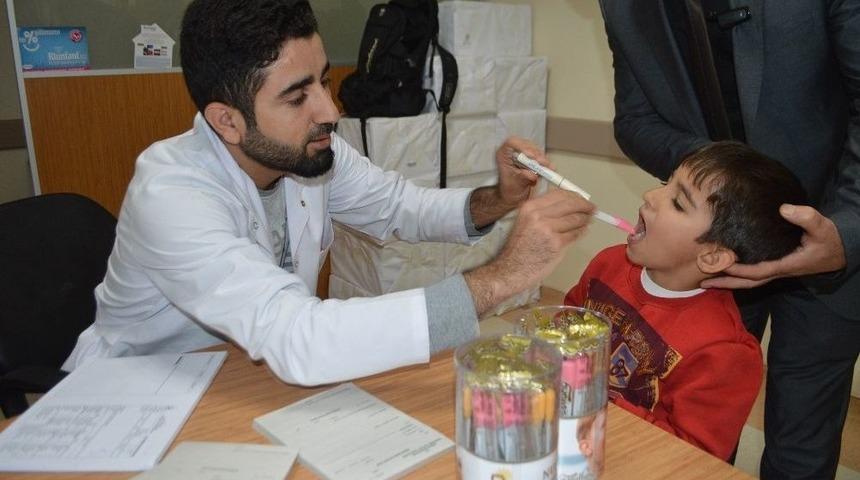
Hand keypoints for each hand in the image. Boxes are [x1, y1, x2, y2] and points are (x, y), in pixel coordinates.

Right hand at [465, 190, 593, 315]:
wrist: (511, 270)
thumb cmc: (518, 248)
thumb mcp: (524, 221)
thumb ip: (542, 211)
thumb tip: (566, 205)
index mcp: (530, 207)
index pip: (559, 194)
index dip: (574, 196)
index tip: (581, 199)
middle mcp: (538, 215)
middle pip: (571, 204)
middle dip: (585, 206)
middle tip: (592, 209)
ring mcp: (548, 229)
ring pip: (576, 219)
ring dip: (585, 220)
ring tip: (588, 221)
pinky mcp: (556, 244)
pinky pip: (575, 234)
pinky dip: (582, 232)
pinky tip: (583, 231)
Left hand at [494, 136, 547, 207]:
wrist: (513, 194)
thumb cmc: (509, 189)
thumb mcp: (514, 185)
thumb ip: (522, 178)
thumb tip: (532, 175)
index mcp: (503, 155)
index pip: (511, 143)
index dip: (523, 147)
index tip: (532, 156)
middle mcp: (512, 151)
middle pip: (526, 145)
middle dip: (537, 154)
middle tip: (544, 163)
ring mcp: (522, 153)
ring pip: (535, 150)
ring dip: (543, 159)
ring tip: (549, 168)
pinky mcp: (531, 157)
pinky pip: (540, 156)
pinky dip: (545, 163)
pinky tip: (548, 170)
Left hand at [701, 204, 845, 288]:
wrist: (839, 250)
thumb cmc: (829, 239)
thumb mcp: (822, 227)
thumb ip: (806, 217)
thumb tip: (783, 209)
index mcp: (786, 265)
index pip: (758, 271)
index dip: (739, 269)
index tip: (721, 263)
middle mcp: (779, 271)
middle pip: (748, 283)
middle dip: (726, 283)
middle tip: (702, 283)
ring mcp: (777, 270)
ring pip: (749, 281)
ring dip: (728, 281)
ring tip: (705, 280)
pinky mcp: (776, 265)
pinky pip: (753, 274)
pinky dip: (737, 274)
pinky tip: (723, 269)